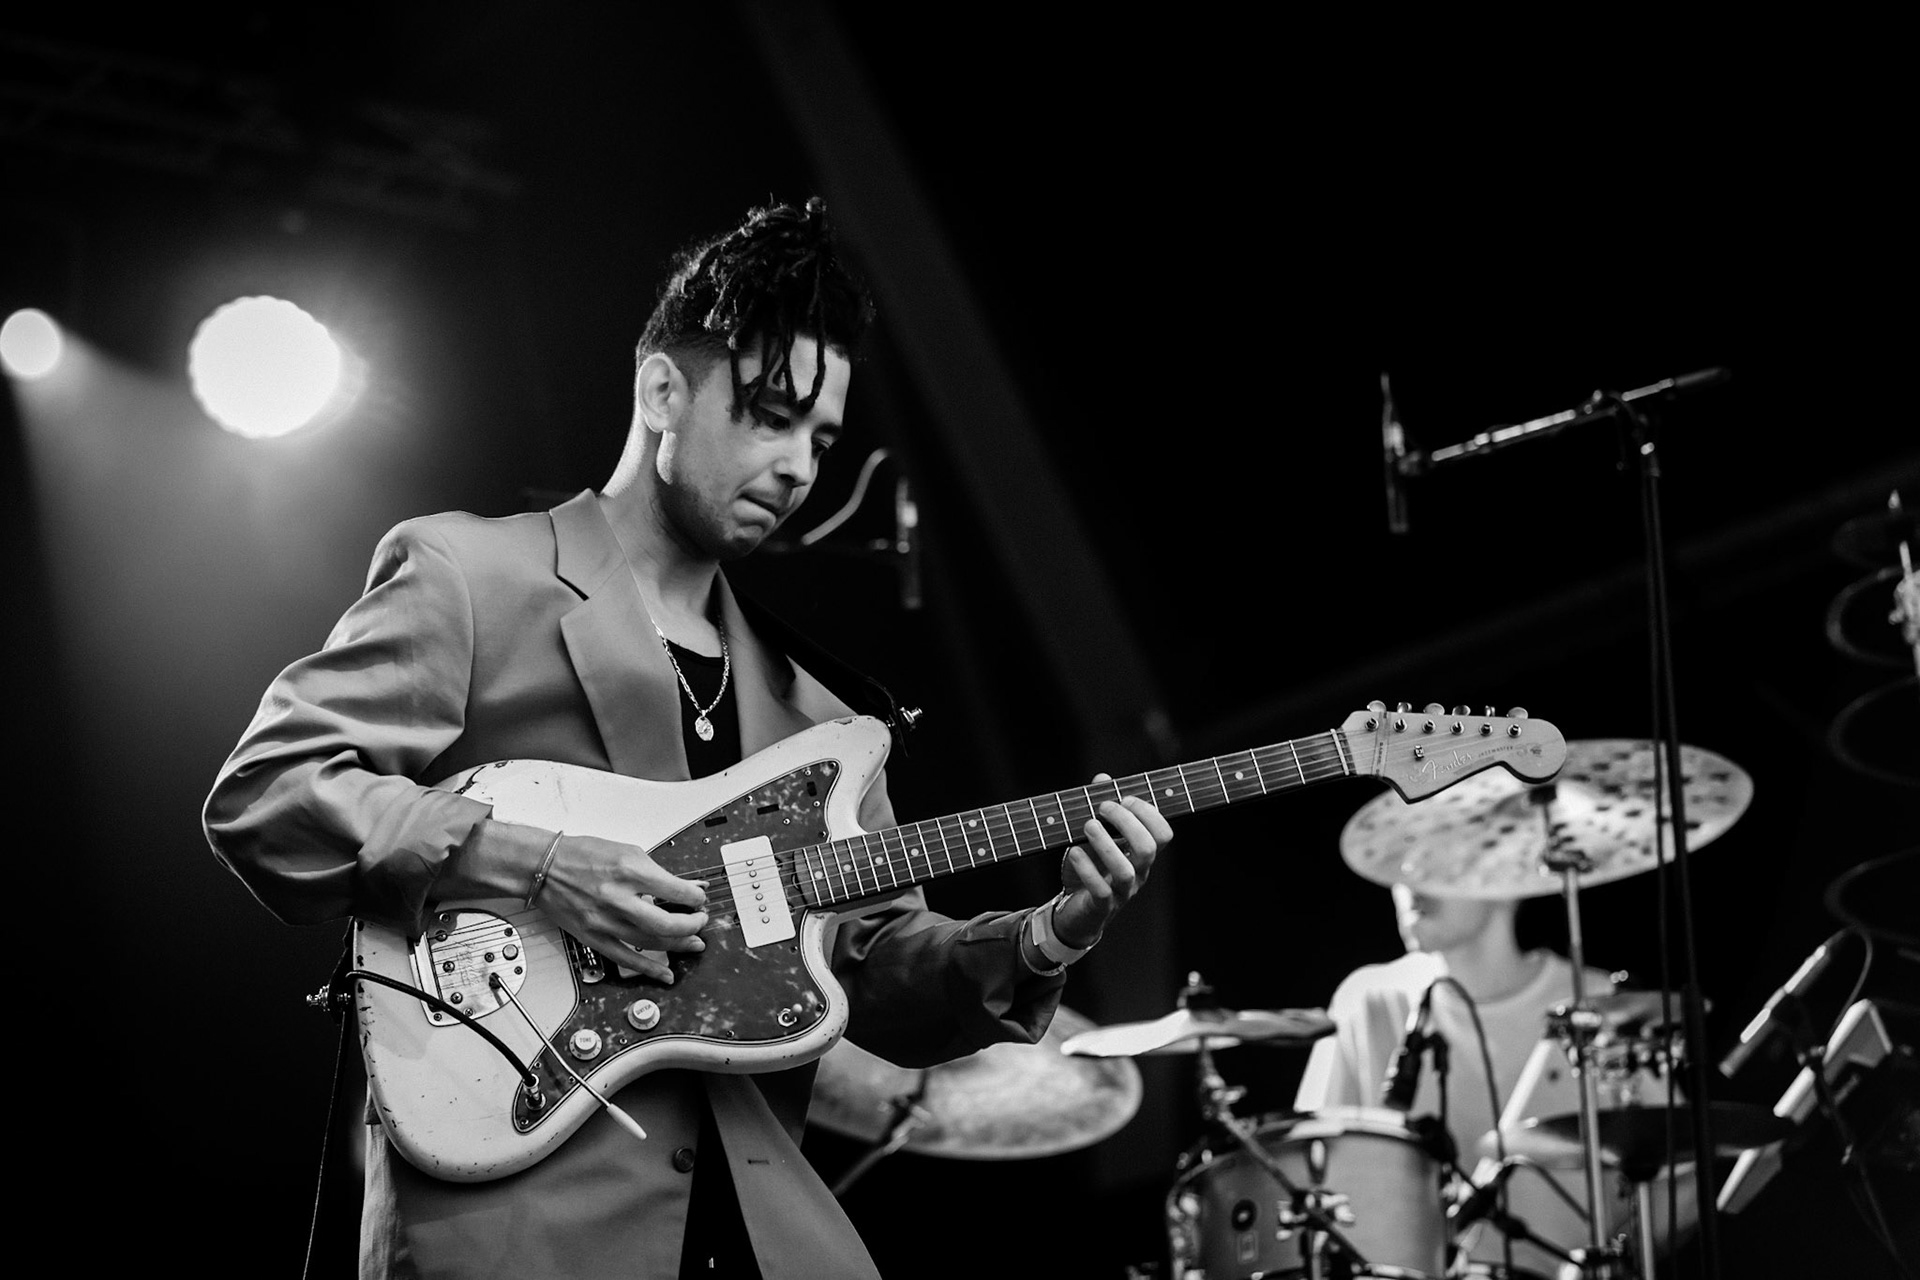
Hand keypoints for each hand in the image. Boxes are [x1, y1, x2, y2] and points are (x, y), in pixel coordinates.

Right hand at [535, 833, 708, 983]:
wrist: (544, 867)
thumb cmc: (582, 856)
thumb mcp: (626, 852)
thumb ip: (657, 872)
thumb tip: (684, 887)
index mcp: (629, 871)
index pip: (676, 891)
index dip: (695, 898)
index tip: (698, 899)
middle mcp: (617, 897)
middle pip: (667, 923)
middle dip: (692, 925)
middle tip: (700, 921)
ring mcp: (604, 921)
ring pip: (651, 943)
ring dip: (678, 945)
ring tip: (693, 943)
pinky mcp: (594, 937)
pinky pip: (626, 959)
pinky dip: (649, 969)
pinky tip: (665, 973)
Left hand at [1051, 774, 1171, 947]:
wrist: (1074, 912)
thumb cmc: (1089, 870)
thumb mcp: (1094, 836)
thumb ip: (1101, 809)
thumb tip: (1103, 778)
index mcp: (1141, 854)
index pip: (1162, 833)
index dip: (1148, 812)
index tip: (1124, 798)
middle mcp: (1138, 873)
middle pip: (1148, 848)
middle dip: (1127, 822)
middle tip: (1103, 808)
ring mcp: (1121, 892)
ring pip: (1126, 871)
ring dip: (1106, 844)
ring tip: (1087, 826)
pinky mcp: (1101, 906)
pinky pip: (1101, 891)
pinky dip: (1087, 869)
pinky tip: (1073, 852)